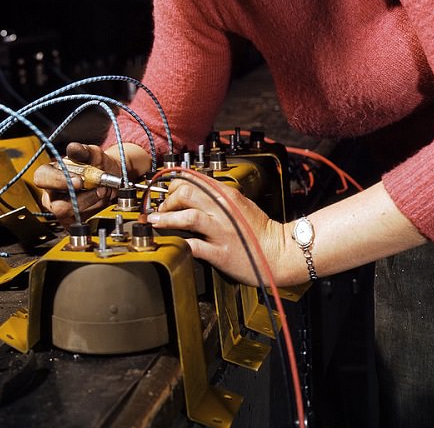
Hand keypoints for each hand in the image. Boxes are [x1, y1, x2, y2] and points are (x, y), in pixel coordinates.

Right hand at [33, 142, 119, 225]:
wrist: (109, 178)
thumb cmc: (96, 164)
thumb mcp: (93, 154)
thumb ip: (83, 151)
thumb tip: (73, 148)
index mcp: (49, 173)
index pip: (42, 178)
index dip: (58, 180)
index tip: (79, 181)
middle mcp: (51, 193)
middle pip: (55, 205)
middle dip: (80, 199)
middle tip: (99, 189)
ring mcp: (59, 208)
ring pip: (70, 213)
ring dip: (91, 201)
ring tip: (104, 190)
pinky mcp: (70, 220)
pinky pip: (79, 220)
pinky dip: (94, 209)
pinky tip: (100, 199)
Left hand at [147, 177, 288, 285]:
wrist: (279, 252)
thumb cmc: (260, 231)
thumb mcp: (241, 204)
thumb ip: (220, 197)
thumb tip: (197, 192)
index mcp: (227, 195)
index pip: (194, 180)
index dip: (174, 184)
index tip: (166, 192)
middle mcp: (222, 210)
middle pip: (186, 193)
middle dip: (167, 200)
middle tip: (160, 209)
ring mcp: (221, 231)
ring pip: (187, 216)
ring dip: (166, 218)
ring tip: (154, 221)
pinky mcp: (220, 252)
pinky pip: (194, 246)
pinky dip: (179, 244)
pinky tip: (171, 243)